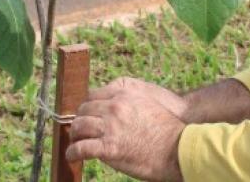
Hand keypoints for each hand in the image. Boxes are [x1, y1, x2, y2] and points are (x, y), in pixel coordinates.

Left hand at [66, 77, 185, 181]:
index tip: (86, 115)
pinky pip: (81, 148)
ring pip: (79, 127)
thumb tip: (113, 104)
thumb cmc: (166, 127)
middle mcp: (114, 107)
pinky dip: (73, 153)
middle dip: (80, 120)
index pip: (93, 96)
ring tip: (75, 143)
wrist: (177, 148)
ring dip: (75, 136)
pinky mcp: (109, 148)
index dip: (87, 107)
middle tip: (79, 130)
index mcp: (123, 94)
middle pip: (84, 110)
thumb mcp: (148, 101)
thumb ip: (128, 98)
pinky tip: (72, 156)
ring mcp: (111, 127)